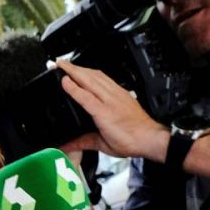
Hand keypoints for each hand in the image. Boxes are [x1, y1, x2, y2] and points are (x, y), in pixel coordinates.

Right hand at [54, 59, 171, 160]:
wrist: (149, 138)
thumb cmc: (129, 141)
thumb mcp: (102, 145)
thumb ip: (81, 143)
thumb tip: (65, 146)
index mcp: (104, 115)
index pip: (85, 97)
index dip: (73, 88)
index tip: (62, 79)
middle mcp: (111, 101)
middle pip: (90, 80)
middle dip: (73, 69)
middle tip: (59, 63)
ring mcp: (118, 94)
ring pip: (98, 76)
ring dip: (83, 68)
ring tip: (70, 65)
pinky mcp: (123, 92)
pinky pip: (107, 78)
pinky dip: (95, 73)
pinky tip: (90, 71)